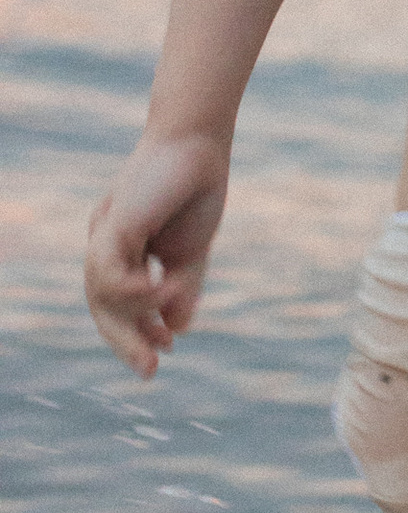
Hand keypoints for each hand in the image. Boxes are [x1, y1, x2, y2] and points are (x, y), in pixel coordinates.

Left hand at [85, 131, 229, 377]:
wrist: (199, 142)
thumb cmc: (195, 188)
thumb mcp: (189, 252)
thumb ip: (180, 289)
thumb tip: (176, 328)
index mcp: (123, 251)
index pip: (118, 303)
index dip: (137, 332)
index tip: (166, 352)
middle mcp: (106, 245)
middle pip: (103, 306)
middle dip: (126, 342)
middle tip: (151, 371)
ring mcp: (105, 235)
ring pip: (103, 296)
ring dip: (137, 319)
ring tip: (168, 331)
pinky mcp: (113, 227)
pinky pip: (112, 276)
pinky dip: (138, 292)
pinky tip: (168, 289)